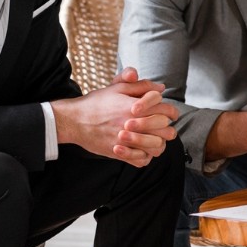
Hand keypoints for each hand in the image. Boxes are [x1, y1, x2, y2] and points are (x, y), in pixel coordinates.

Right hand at [52, 75, 178, 167]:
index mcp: (135, 106)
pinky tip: (142, 150)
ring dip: (159, 143)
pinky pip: (141, 160)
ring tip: (156, 140)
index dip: (172, 112)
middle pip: (165, 130)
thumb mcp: (117, 87)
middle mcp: (133, 124)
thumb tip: (161, 88)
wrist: (74, 120)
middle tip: (165, 128)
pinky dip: (145, 157)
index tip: (171, 114)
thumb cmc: (96, 102)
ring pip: (156, 147)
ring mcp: (127, 140)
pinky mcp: (119, 153)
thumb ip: (140, 85)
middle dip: (167, 128)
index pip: (165, 110)